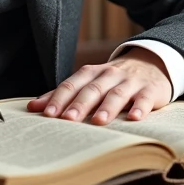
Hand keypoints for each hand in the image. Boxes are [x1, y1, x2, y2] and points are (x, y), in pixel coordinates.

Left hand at [27, 47, 171, 123]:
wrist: (151, 63)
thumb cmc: (113, 79)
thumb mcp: (89, 82)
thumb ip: (63, 94)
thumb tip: (32, 108)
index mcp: (91, 73)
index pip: (72, 85)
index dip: (59, 98)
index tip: (47, 114)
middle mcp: (109, 75)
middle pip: (92, 89)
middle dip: (80, 104)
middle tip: (68, 120)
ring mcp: (130, 81)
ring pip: (117, 93)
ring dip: (107, 107)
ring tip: (98, 121)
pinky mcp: (150, 89)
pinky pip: (144, 98)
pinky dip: (140, 108)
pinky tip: (135, 118)